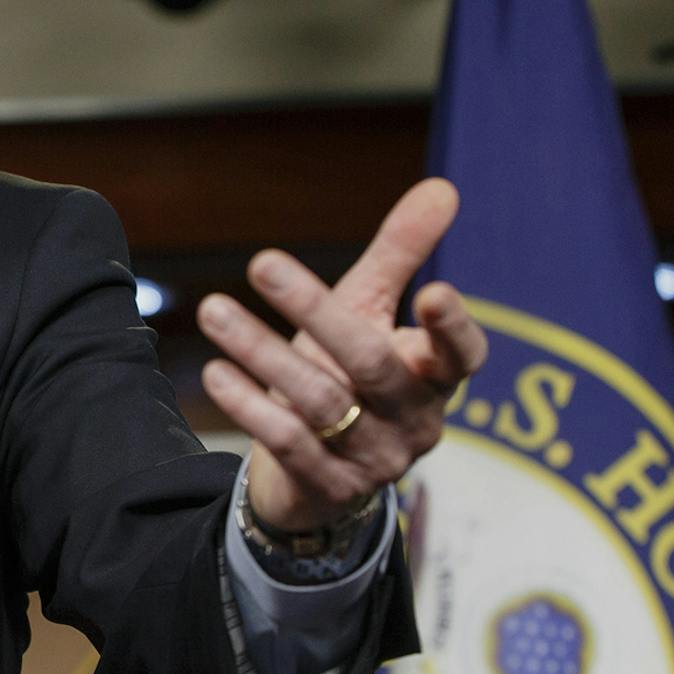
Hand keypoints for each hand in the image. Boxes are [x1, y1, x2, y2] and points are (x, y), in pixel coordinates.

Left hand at [196, 178, 487, 532]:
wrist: (318, 475)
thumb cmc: (350, 372)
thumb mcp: (372, 312)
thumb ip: (401, 255)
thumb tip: (442, 187)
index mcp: (433, 375)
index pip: (460, 355)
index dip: (452, 328)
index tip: (434, 292)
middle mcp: (414, 420)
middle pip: (370, 364)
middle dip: (316, 311)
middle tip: (260, 261)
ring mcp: (375, 459)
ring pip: (321, 401)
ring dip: (262, 352)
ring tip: (212, 309)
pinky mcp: (329, 486)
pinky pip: (289, 442)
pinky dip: (250, 406)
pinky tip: (214, 370)